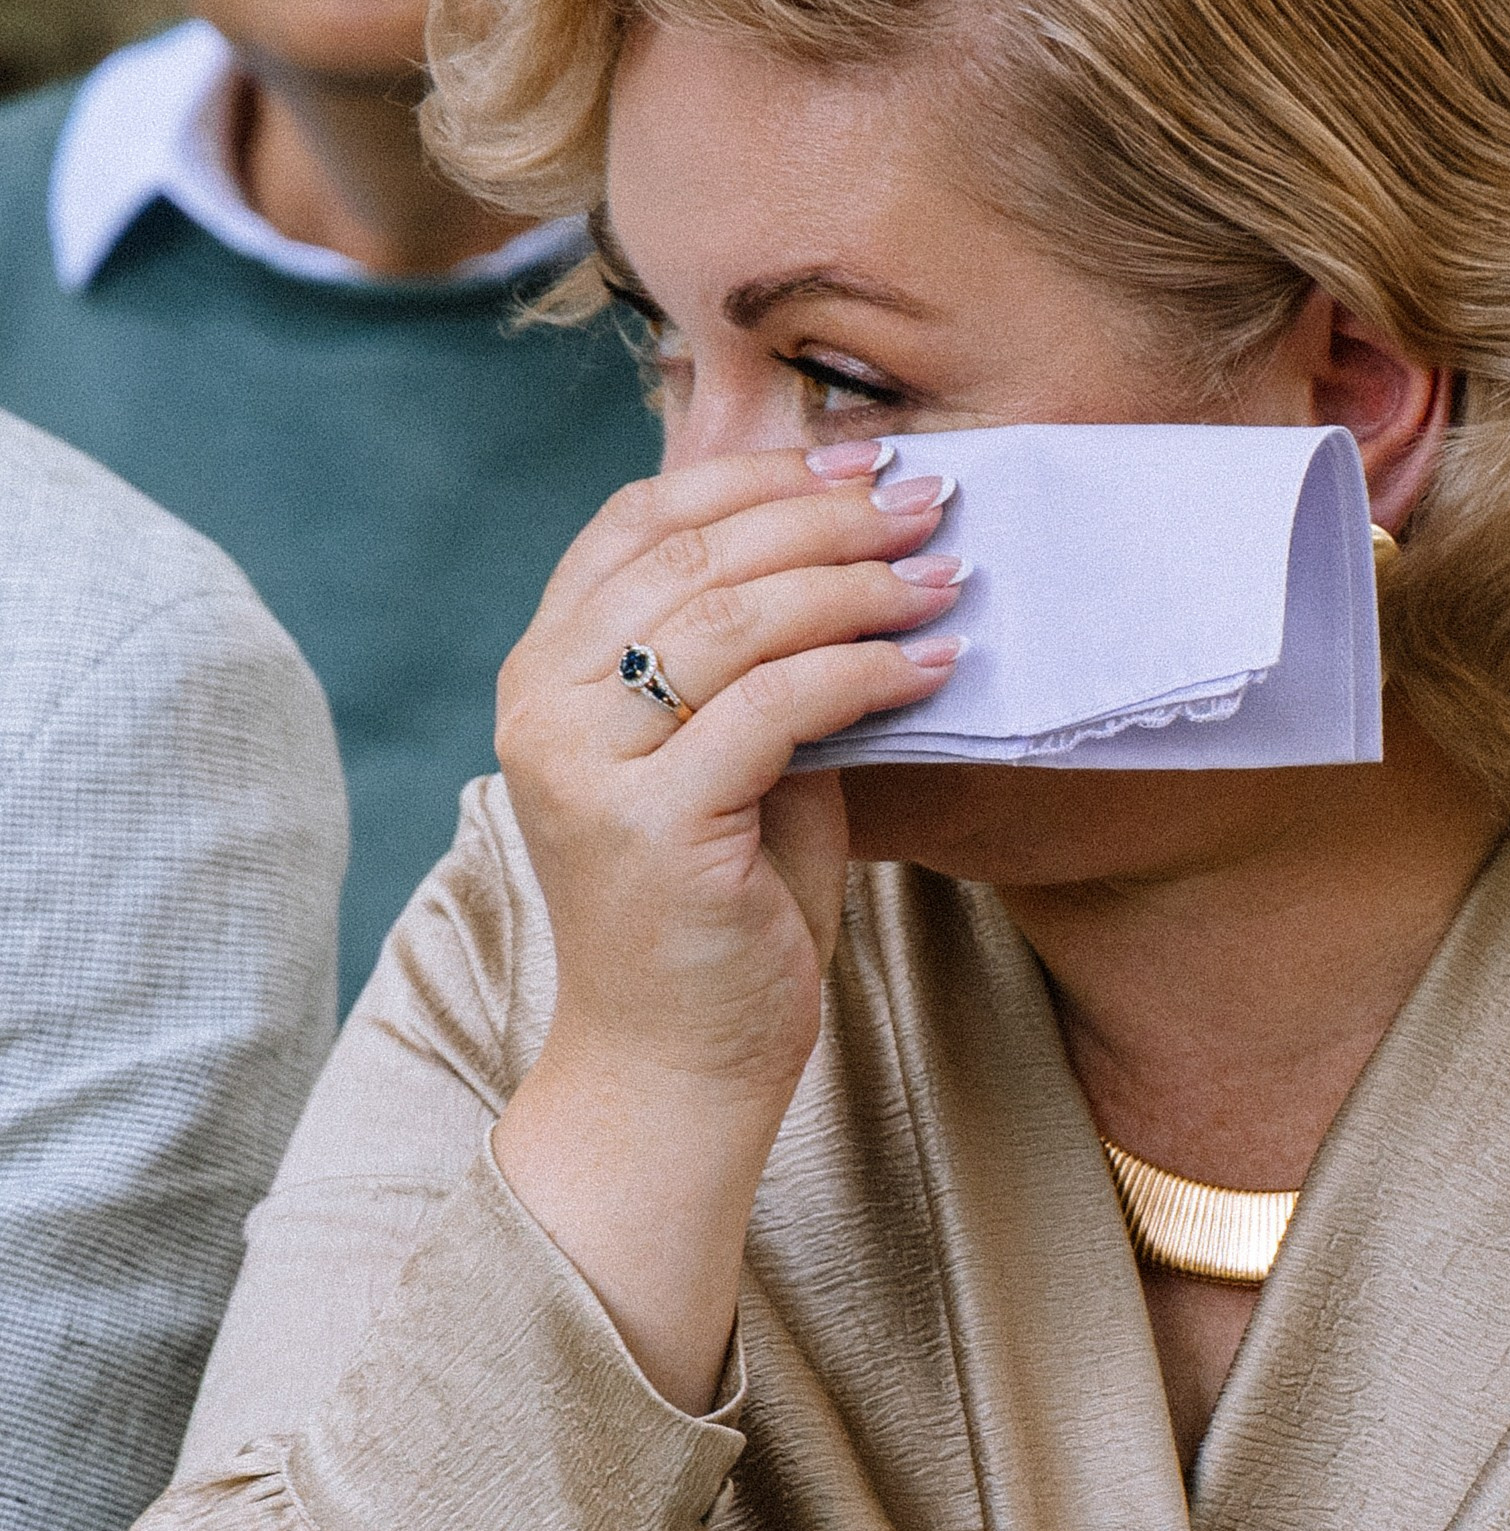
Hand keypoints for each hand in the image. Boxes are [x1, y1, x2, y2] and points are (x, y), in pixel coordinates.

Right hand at [489, 440, 962, 1404]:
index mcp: (545, 668)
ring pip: (731, 618)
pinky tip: (934, 665)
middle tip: (930, 502)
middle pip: (694, 555)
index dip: (756, 477)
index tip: (863, 461)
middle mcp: (542, 701)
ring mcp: (583, 760)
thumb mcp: (734, 757)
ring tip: (945, 572)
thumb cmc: (719, 915)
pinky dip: (864, 671)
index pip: (641, 521)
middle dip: (826, 516)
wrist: (675, 1069)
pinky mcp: (648, 821)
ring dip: (854, 582)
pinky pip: (774, 706)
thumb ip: (761, 660)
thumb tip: (860, 548)